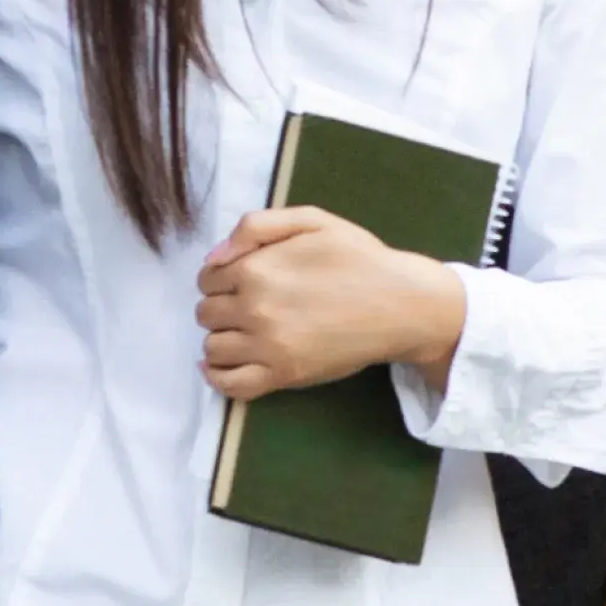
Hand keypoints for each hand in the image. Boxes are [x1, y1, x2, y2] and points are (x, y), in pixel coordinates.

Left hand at [194, 206, 466, 400]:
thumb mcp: (313, 220)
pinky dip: (218, 377)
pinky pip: (230, 385)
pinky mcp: (283, 375)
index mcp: (257, 268)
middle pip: (206, 313)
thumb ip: (257, 226)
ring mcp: (267, 346)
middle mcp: (254, 309)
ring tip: (247, 331)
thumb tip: (214, 257)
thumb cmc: (359, 257)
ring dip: (222, 338)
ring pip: (213, 348)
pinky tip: (224, 365)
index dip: (221, 276)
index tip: (241, 279)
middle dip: (221, 305)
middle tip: (249, 303)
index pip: (207, 278)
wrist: (399, 303)